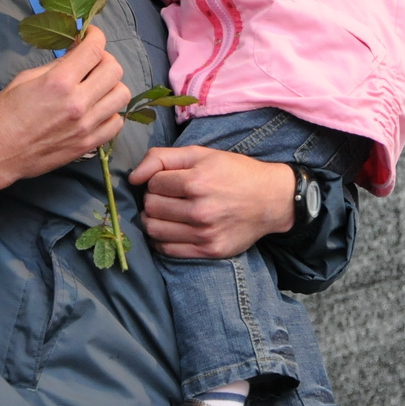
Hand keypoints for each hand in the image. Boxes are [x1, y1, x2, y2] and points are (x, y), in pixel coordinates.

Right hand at [0, 26, 130, 198]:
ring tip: (96, 87)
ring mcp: (86, 126)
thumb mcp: (25, 79)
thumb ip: (57, 65)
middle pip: (114, 70)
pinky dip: (111, 112)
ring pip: (122, 95)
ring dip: (111, 85)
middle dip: (105, 59)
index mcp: (59, 82)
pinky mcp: (89, 144)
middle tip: (92, 62)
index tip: (92, 35)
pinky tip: (97, 110)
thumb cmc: (3, 114)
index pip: (94, 49)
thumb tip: (77, 53)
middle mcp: (78, 102)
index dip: (96, 36)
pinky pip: (117, 122)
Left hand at [128, 145, 296, 257]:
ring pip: (154, 229)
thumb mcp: (202, 154)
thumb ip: (162, 157)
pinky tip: (173, 228)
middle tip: (169, 197)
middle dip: (154, 199)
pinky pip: (168, 250)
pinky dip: (162, 239)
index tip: (170, 180)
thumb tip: (132, 177)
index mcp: (198, 181)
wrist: (271, 199)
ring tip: (168, 213)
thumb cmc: (235, 172)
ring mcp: (205, 233)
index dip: (157, 180)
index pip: (152, 184)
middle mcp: (200, 209)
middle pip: (151, 207)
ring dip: (154, 220)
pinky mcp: (209, 251)